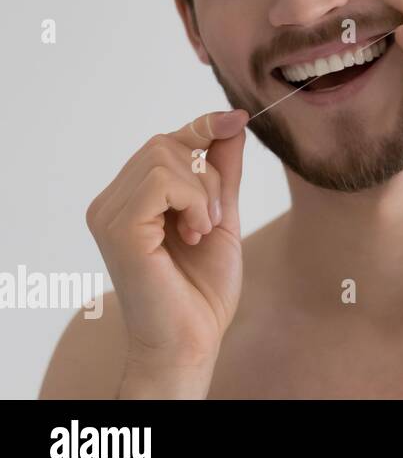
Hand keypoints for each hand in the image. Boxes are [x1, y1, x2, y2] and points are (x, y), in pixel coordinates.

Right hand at [85, 109, 247, 394]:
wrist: (192, 339)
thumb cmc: (202, 288)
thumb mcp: (221, 215)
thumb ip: (221, 171)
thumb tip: (232, 121)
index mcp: (130, 199)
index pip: (165, 142)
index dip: (203, 126)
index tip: (237, 118)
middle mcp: (111, 203)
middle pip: (165, 143)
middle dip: (207, 174)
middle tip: (212, 220)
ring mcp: (109, 214)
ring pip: (165, 156)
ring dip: (202, 191)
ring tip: (202, 230)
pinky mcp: (118, 227)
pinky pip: (163, 181)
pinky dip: (193, 201)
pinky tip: (194, 234)